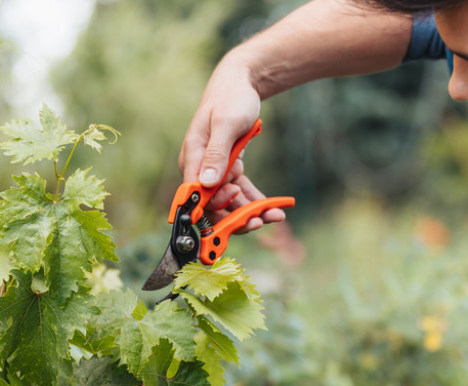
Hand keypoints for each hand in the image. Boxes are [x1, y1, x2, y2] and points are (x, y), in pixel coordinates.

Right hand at [178, 59, 285, 233]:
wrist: (241, 83)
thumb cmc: (231, 99)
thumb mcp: (226, 124)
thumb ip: (217, 153)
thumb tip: (207, 183)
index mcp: (192, 158)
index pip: (196, 195)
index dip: (216, 208)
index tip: (240, 210)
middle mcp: (199, 168)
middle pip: (213, 205)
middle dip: (236, 216)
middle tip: (260, 221)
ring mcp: (214, 170)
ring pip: (230, 201)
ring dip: (250, 212)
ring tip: (275, 215)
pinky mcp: (228, 169)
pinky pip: (240, 191)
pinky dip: (254, 200)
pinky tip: (273, 208)